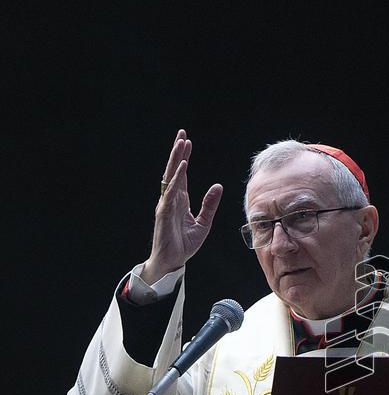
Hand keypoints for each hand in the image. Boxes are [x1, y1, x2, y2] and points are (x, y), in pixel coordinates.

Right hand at [141, 129, 222, 283]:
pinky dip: (177, 179)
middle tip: (182, 133)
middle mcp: (171, 198)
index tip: (187, 141)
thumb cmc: (185, 243)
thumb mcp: (204, 222)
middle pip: (175, 170)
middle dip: (178, 151)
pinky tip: (182, 167)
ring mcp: (166, 204)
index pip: (182, 174)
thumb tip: (218, 186)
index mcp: (180, 200)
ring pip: (171, 177)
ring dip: (176, 159)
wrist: (173, 260)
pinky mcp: (164, 213)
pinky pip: (171, 192)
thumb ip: (210, 204)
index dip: (184, 157)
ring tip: (181, 143)